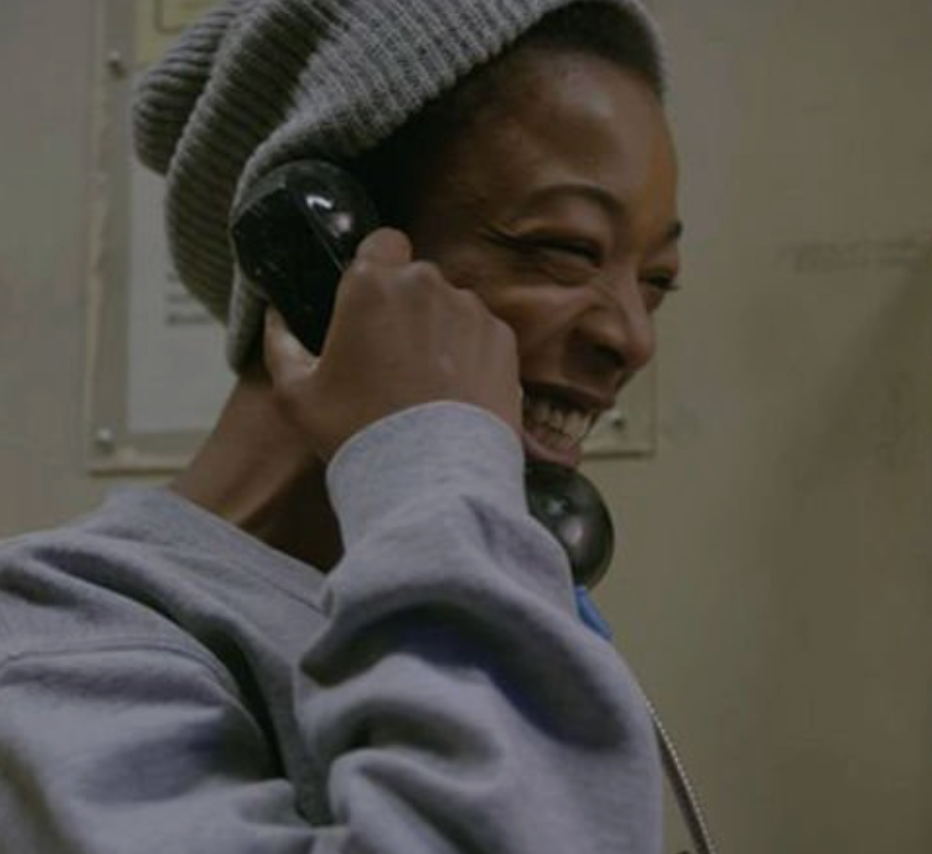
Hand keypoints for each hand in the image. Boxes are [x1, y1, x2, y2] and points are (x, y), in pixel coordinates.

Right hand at [263, 228, 521, 460]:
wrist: (430, 477)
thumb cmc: (357, 431)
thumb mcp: (297, 395)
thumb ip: (281, 344)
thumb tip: (275, 317)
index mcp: (371, 285)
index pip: (381, 241)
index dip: (376, 264)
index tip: (370, 300)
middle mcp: (426, 284)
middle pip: (416, 279)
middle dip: (405, 305)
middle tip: (391, 356)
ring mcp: (471, 311)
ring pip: (451, 306)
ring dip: (439, 329)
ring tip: (427, 383)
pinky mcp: (504, 341)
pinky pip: (482, 334)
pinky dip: (471, 354)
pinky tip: (455, 394)